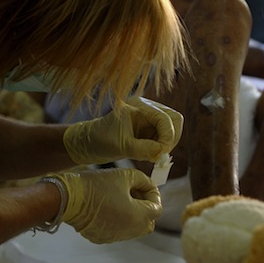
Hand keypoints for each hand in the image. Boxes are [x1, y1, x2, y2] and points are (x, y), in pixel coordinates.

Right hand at [50, 168, 161, 242]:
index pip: (157, 209)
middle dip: (145, 207)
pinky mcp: (103, 239)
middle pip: (148, 222)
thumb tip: (149, 187)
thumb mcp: (126, 175)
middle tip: (133, 193)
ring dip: (133, 214)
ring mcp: (116, 237)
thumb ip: (144, 181)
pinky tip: (108, 207)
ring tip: (120, 198)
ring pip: (134, 228)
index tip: (142, 186)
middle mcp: (130, 231)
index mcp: (139, 217)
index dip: (153, 195)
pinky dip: (119, 221)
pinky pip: (118, 231)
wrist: (70, 198)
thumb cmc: (99, 185)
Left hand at [64, 97, 182, 163]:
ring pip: (172, 129)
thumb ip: (142, 149)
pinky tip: (151, 155)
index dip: (167, 136)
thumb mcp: (121, 146)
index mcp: (140, 106)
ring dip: (168, 143)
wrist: (89, 143)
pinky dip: (162, 147)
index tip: (162, 153)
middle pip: (174, 119)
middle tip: (162, 154)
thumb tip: (162, 152)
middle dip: (171, 138)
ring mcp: (150, 119)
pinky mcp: (150, 129)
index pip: (164, 118)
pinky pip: (165, 137)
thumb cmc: (100, 140)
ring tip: (154, 156)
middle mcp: (148, 109)